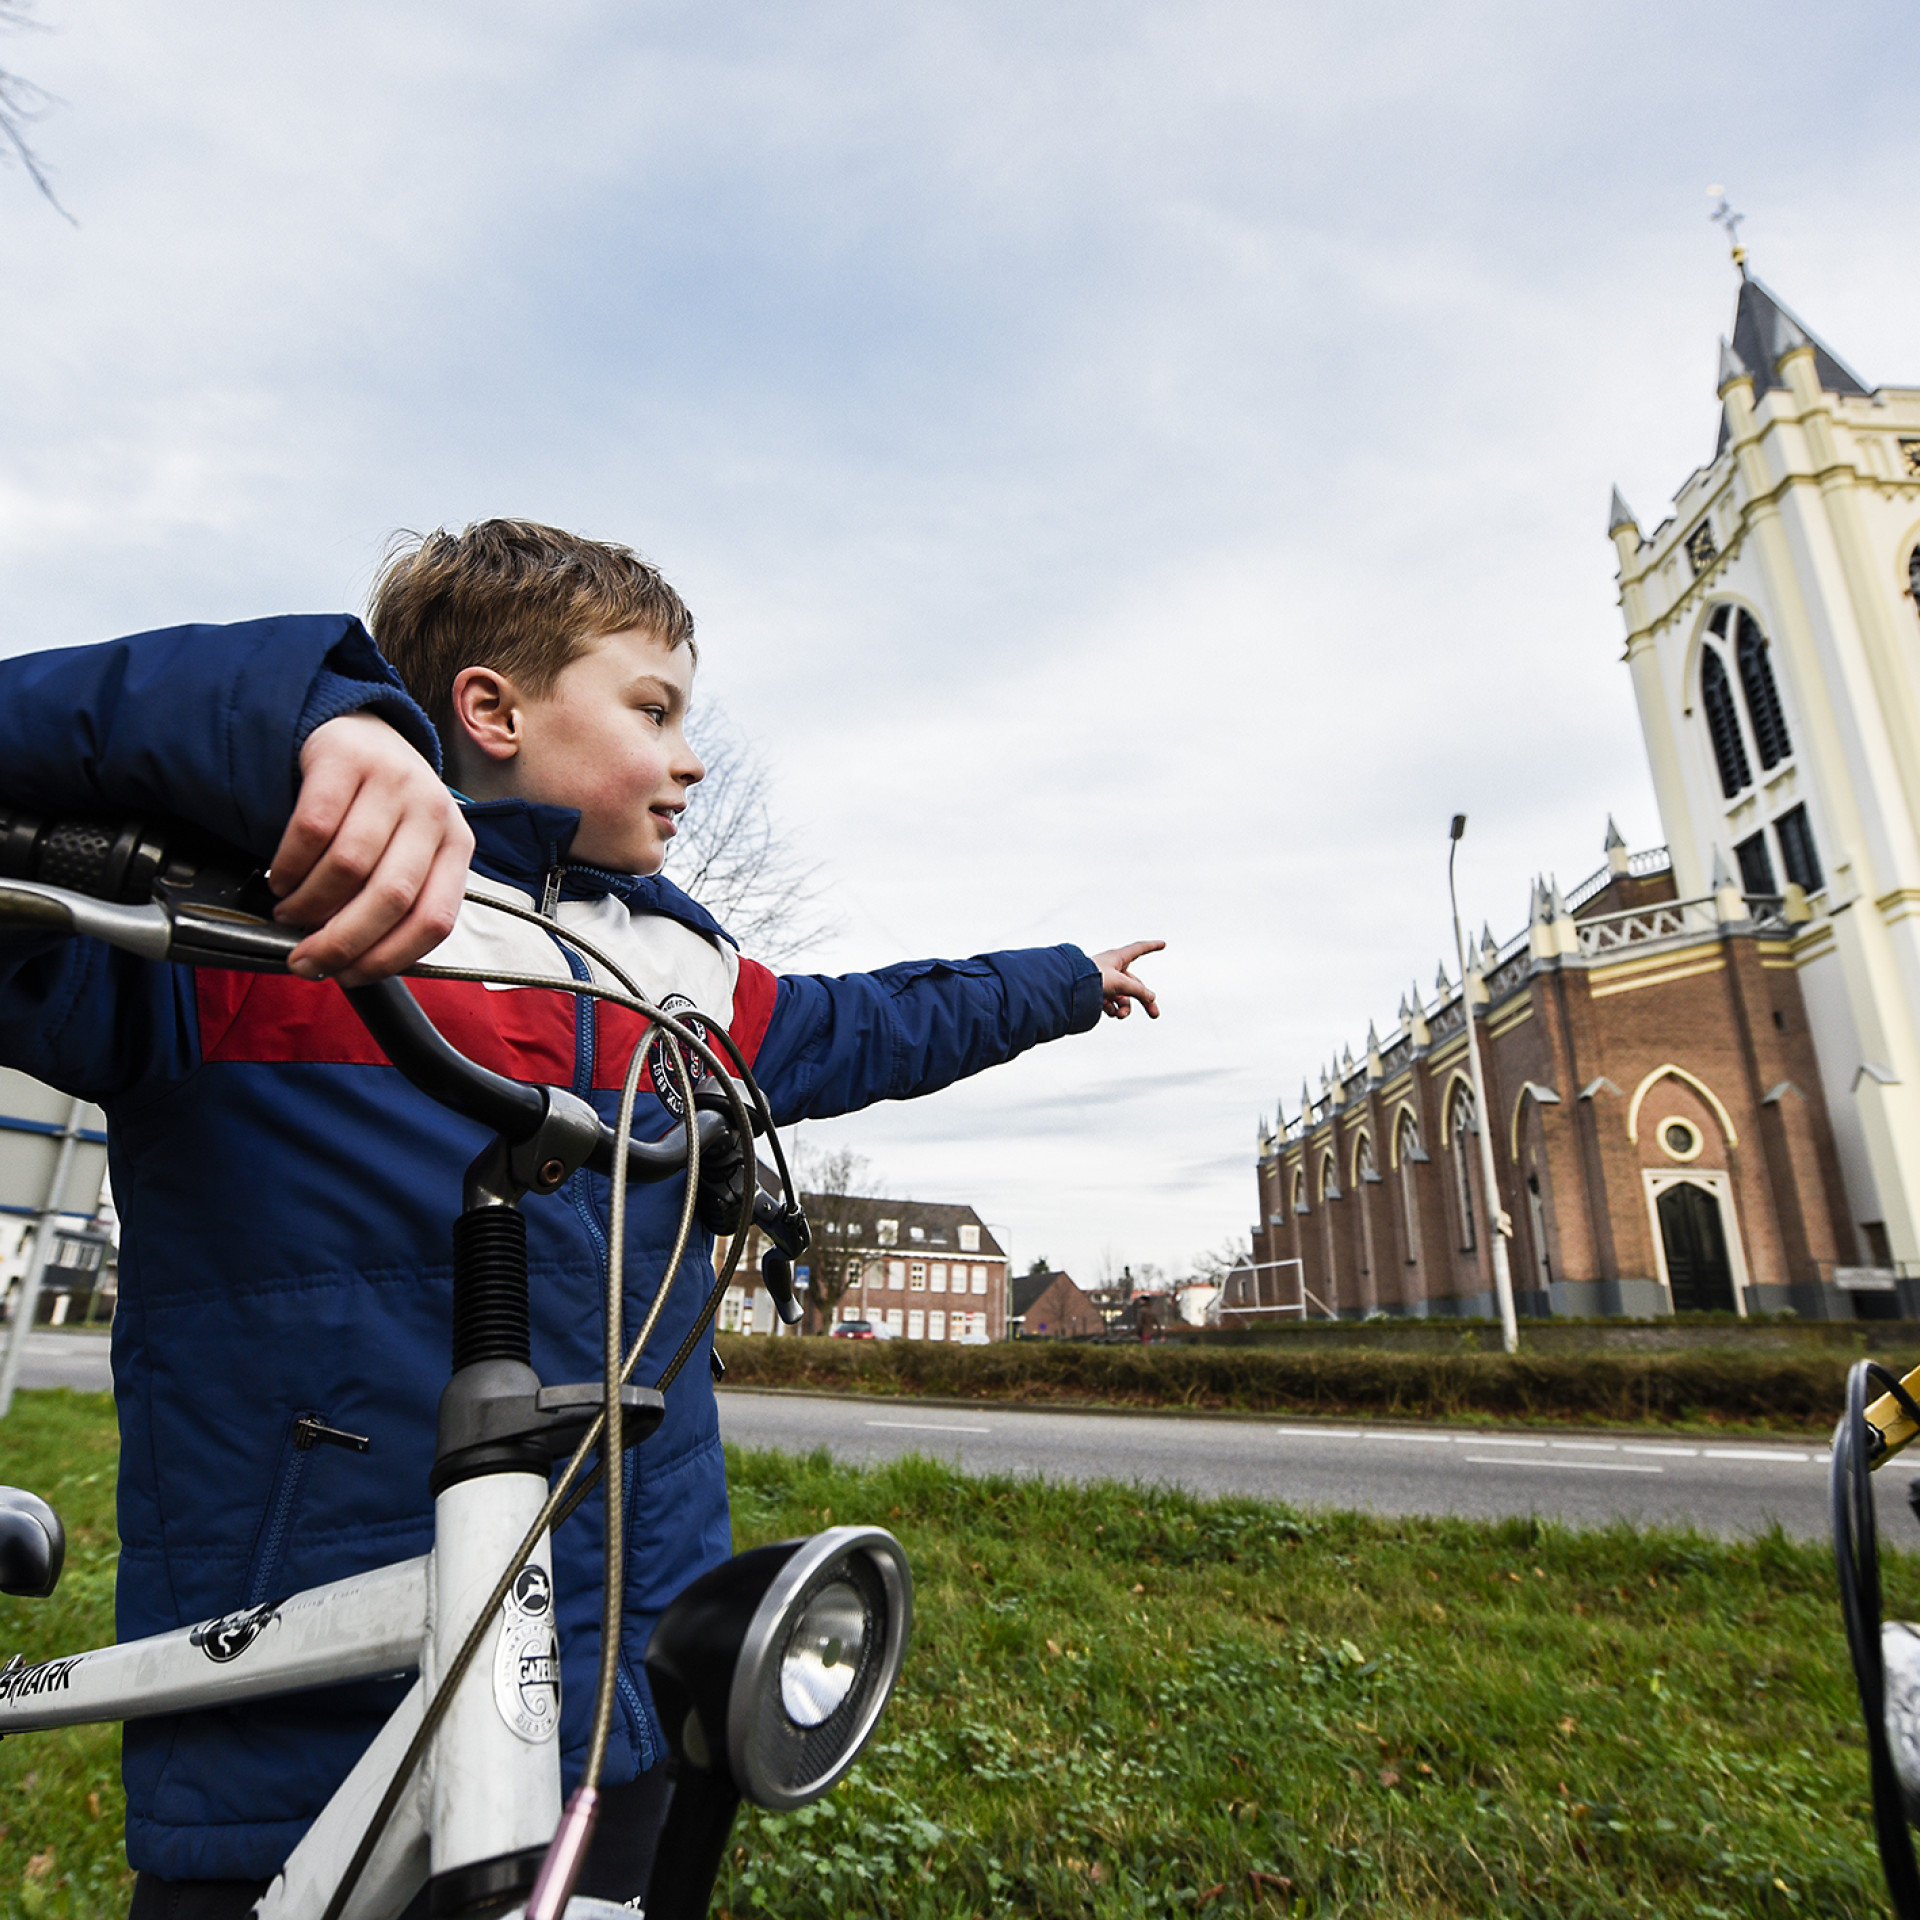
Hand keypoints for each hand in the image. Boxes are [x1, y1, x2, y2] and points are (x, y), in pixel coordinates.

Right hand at [269, 712, 473, 983]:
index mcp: (457, 846)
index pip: (435, 919)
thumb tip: (352, 962)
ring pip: (348, 866)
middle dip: (340, 941)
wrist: (359, 730)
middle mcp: (432, 811)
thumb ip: (395, 899)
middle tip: (305, 959)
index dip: (389, 957)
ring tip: (290, 912)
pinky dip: (289, 865)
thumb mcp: (408, 851)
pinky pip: (312, 828)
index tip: (350, 976)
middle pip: (390, 897)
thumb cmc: (381, 808)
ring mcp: (393, 781)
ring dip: (308, 904)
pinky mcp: (347, 759)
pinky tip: (281, 877)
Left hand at [1090, 940, 1162, 1019]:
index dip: (1152, 947)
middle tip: (1155, 1015)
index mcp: (1118, 958)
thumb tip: (1151, 998)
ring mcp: (1105, 982)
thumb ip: (1139, 990)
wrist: (1068, 989)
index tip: (1163, 944)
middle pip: (1135, 985)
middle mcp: (1112, 969)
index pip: (1139, 949)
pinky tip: (1109, 1012)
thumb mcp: (1121, 984)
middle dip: (1145, 1001)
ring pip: (1123, 997)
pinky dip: (1112, 1009)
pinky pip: (1111, 1003)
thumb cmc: (1093, 979)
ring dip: (1124, 1008)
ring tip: (1119, 1015)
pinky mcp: (1096, 994)